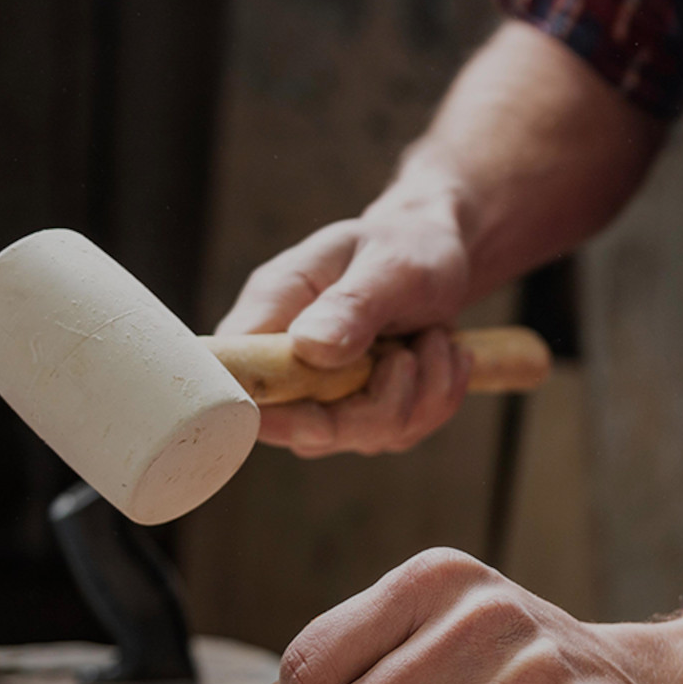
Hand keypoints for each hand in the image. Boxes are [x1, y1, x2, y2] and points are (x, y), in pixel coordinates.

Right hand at [213, 183, 474, 456]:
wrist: (436, 254)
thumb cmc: (404, 247)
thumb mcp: (387, 264)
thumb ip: (351, 304)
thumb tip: (310, 348)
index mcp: (272, 313)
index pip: (238, 382)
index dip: (267, 415)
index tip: (320, 417)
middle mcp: (290, 364)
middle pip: (310, 431)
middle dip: (378, 404)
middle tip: (409, 353)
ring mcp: (329, 397)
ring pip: (366, 436)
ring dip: (421, 392)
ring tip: (433, 338)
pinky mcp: (367, 414)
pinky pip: (403, 432)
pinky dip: (438, 396)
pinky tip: (444, 354)